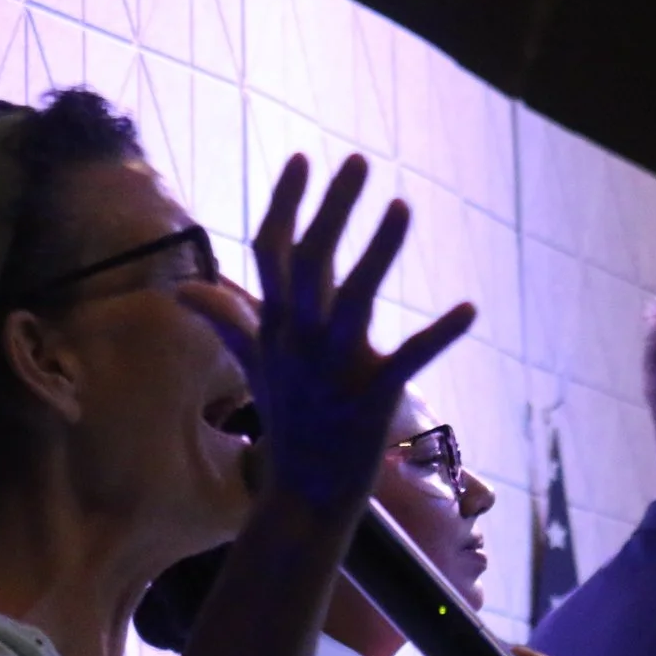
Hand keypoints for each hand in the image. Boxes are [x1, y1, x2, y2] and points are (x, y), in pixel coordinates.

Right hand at [183, 155, 473, 519]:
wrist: (305, 496)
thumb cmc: (290, 426)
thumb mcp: (257, 367)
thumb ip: (230, 322)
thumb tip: (185, 290)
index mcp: (276, 328)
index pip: (271, 251)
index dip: (286, 203)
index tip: (302, 158)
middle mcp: (298, 342)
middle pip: (310, 261)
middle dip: (332, 207)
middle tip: (359, 161)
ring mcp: (333, 371)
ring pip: (354, 298)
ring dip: (379, 251)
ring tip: (403, 206)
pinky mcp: (371, 400)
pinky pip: (408, 358)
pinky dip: (439, 334)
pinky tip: (470, 308)